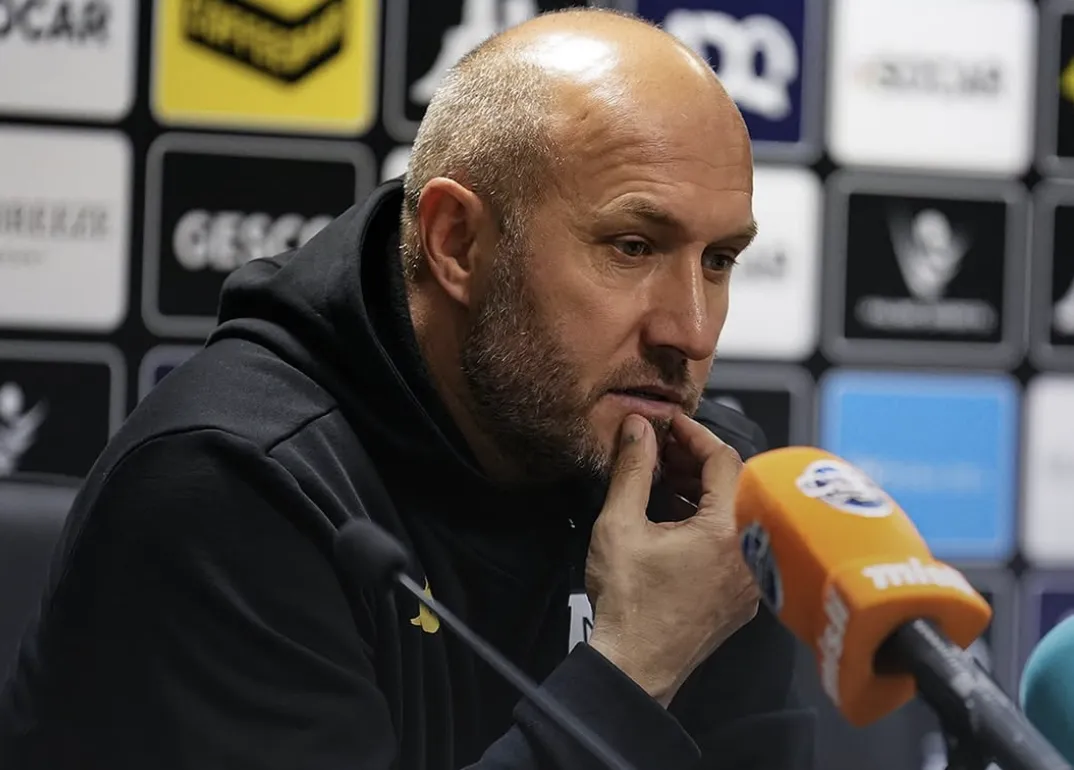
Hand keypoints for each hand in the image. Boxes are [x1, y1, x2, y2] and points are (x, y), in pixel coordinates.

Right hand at [585, 412, 760, 707]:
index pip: (725, 461)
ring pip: (735, 514)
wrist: (635, 667)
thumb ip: (631, 470)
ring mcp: (750, 579)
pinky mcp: (741, 597)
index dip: (695, 436)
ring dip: (700, 492)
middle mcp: (750, 554)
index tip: (668, 426)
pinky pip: (734, 543)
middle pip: (735, 486)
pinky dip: (707, 522)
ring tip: (659, 479)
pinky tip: (672, 517)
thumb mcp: (619, 525)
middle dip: (695, 462)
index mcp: (727, 532)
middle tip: (659, 450)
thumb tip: (637, 429)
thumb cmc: (627, 603)